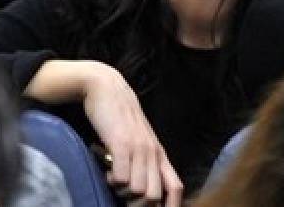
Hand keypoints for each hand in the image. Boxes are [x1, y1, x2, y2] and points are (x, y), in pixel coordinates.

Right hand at [79, 62, 182, 206]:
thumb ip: (144, 162)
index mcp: (159, 154)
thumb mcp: (139, 141)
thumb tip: (143, 190)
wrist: (107, 88)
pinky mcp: (122, 143)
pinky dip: (113, 181)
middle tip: (123, 195)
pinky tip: (107, 170)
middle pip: (154, 197)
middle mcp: (153, 153)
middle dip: (137, 204)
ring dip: (122, 192)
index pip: (176, 188)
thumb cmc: (120, 118)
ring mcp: (139, 148)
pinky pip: (122, 178)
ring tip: (114, 178)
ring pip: (139, 191)